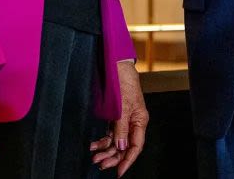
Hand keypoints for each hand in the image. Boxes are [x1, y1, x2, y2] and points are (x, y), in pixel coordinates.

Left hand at [91, 61, 147, 175]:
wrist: (116, 66)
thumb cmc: (124, 82)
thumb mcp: (123, 106)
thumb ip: (122, 128)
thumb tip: (122, 147)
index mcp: (140, 120)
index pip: (136, 146)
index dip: (128, 160)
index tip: (118, 172)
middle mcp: (133, 122)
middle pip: (125, 147)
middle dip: (113, 157)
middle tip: (100, 165)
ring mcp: (123, 120)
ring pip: (116, 142)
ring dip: (105, 151)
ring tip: (94, 158)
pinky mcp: (115, 117)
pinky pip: (110, 134)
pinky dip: (102, 141)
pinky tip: (94, 145)